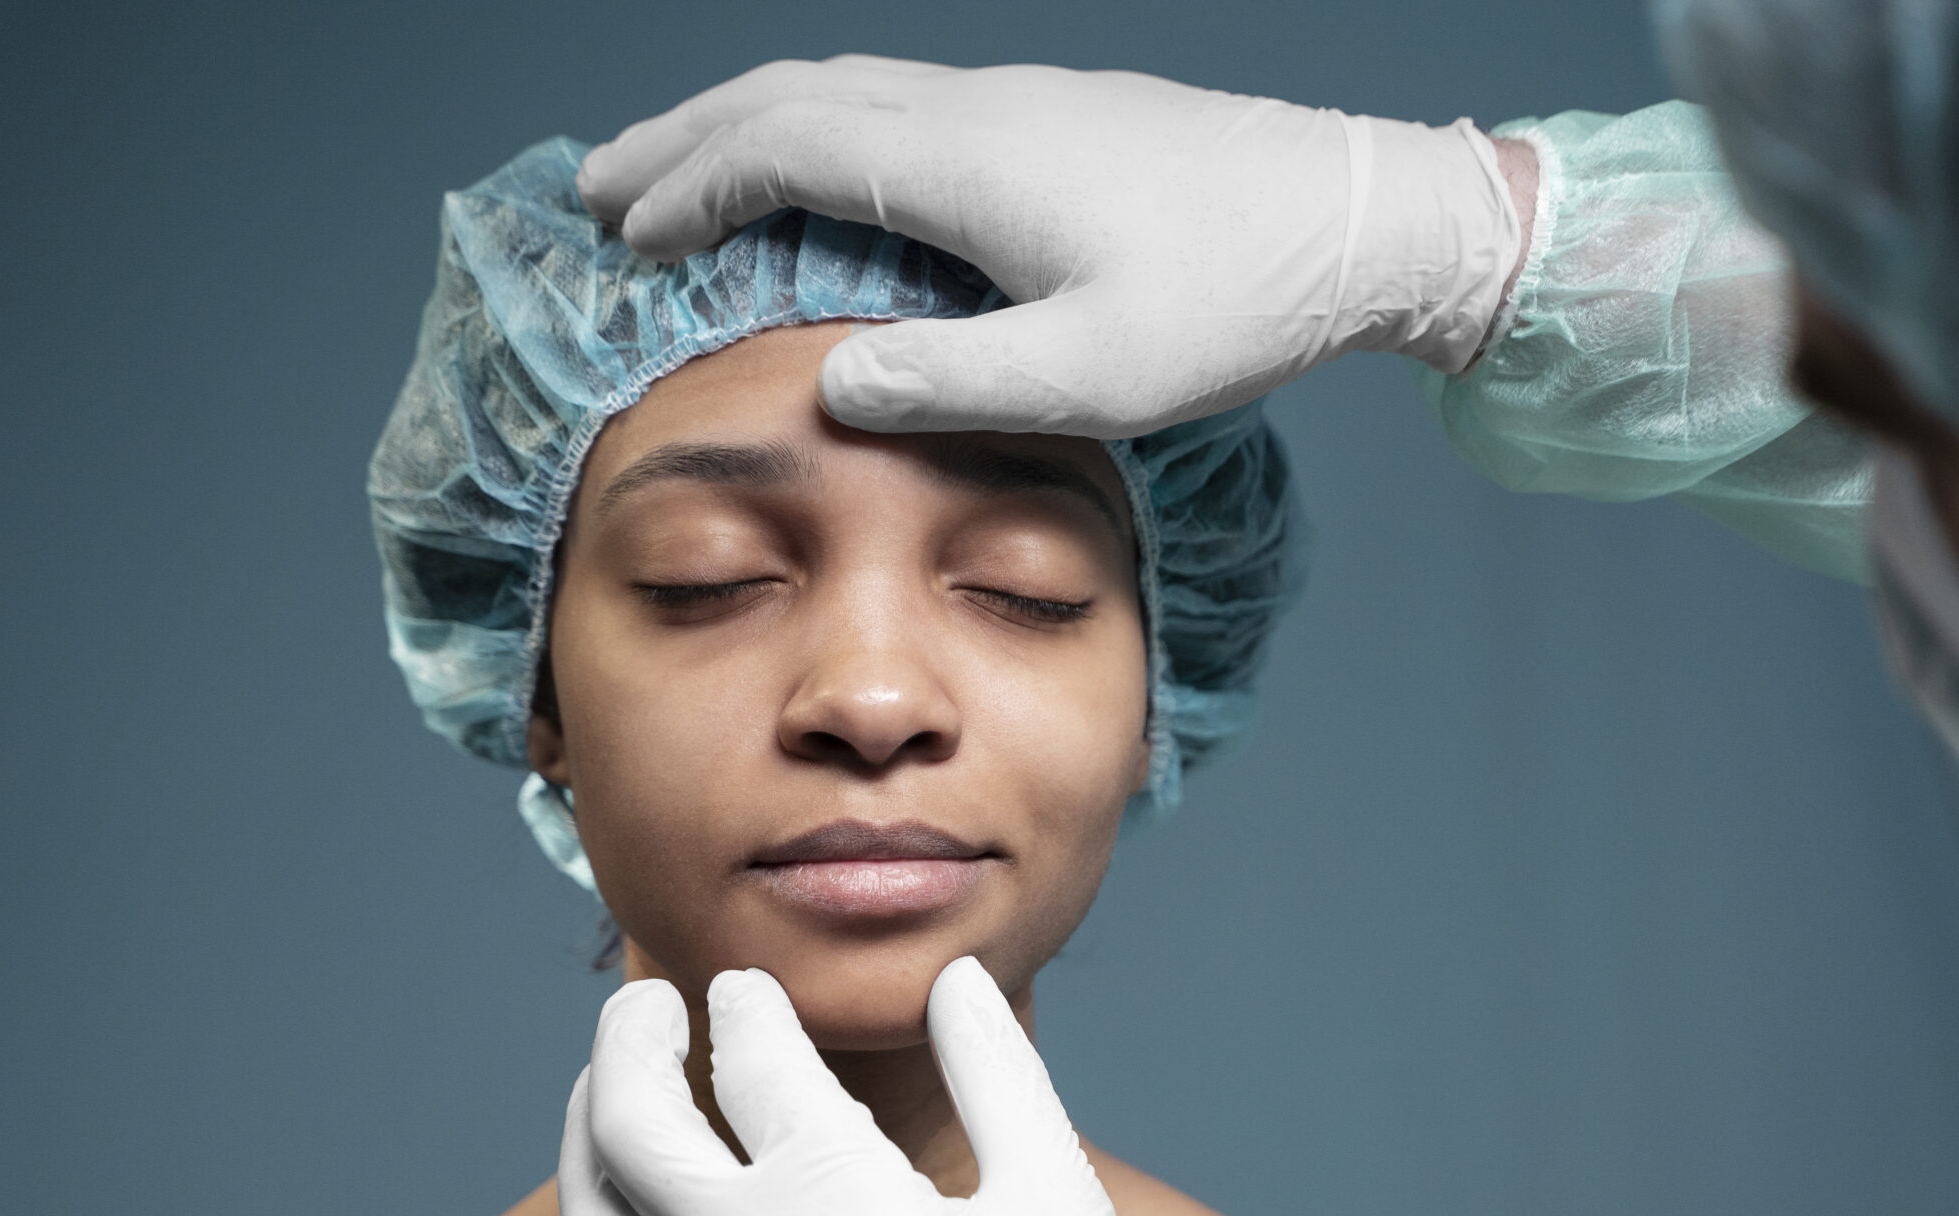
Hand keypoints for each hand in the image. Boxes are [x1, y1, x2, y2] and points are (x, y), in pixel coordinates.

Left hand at [552, 957, 1185, 1215]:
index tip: (747, 989)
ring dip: (587, 1135)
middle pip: (631, 1120)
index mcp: (836, 1199)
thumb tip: (952, 977)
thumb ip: (995, 1070)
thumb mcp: (1051, 1191)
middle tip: (647, 1004)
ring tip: (611, 1092)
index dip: (748, 1008)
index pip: (753, 1061)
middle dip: (627, 1040)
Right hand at [576, 56, 1523, 435]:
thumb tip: (833, 382)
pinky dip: (820, 131)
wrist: (1360, 217)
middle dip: (684, 138)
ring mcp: (1015, 104)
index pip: (784, 148)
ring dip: (748, 126)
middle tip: (598, 186)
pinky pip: (896, 105)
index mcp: (965, 163)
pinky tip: (825, 177)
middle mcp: (975, 110)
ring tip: (681, 171)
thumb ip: (952, 382)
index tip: (622, 233)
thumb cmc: (1237, 301)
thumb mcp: (1094, 377)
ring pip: (844, 90)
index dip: (690, 186)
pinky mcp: (1052, 119)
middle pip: (792, 96)